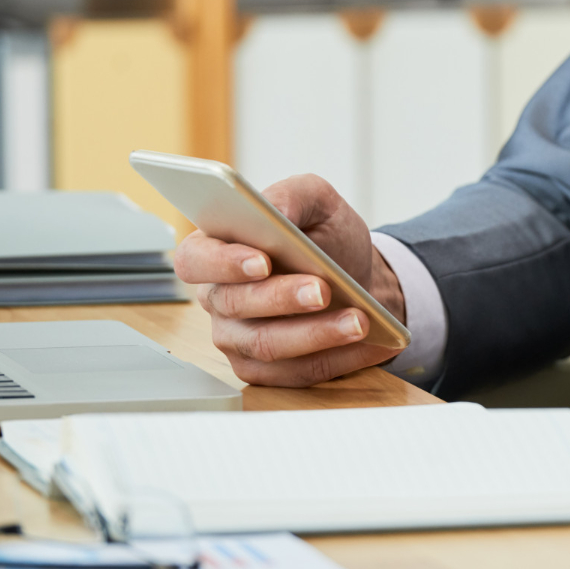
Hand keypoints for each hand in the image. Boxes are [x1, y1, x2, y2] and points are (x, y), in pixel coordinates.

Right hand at [172, 173, 406, 385]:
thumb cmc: (325, 238)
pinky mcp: (267, 370)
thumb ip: (293, 196)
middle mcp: (218, 298)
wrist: (358, 277)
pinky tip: (373, 342)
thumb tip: (276, 212)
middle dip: (283, 298)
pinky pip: (298, 372)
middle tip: (323, 290)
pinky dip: (339, 357)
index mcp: (216, 249)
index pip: (196, 258)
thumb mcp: (317, 201)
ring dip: (316, 333)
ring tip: (359, 320)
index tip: (262, 261)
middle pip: (235, 305)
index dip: (223, 263)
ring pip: (267, 345)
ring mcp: (237, 339)